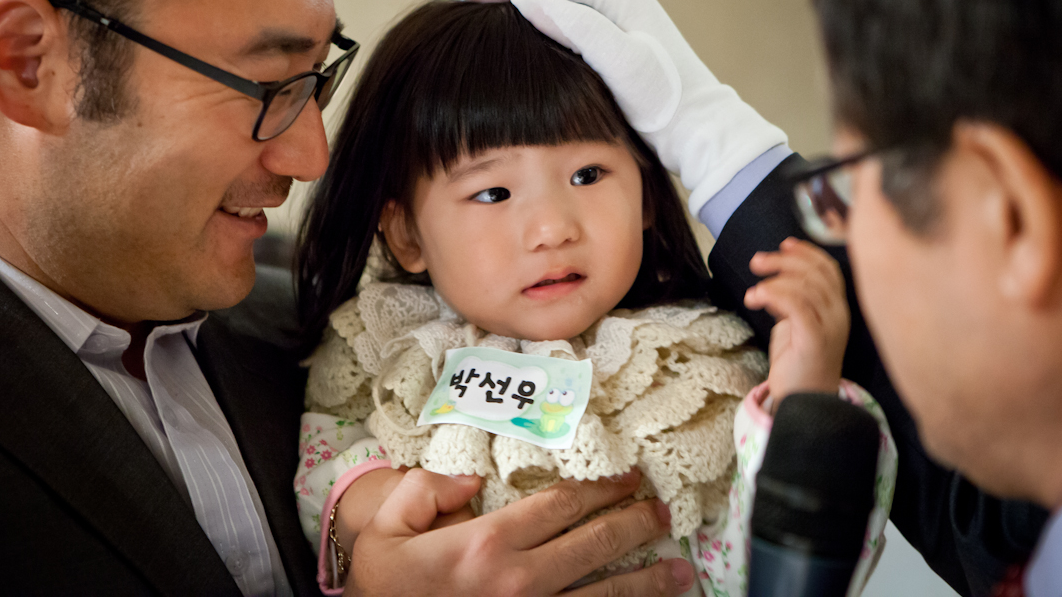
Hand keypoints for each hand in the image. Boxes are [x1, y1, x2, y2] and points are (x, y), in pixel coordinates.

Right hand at [344, 468, 693, 596]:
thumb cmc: (381, 589)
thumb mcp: (385, 530)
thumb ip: (425, 490)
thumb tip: (472, 479)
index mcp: (487, 543)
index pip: (561, 505)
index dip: (602, 488)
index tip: (629, 478)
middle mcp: (519, 582)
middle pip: (594, 544)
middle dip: (635, 524)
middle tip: (662, 512)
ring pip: (605, 595)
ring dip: (648, 580)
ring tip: (679, 569)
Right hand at [458, 0, 786, 216]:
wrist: (701, 135)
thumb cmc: (665, 102)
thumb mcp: (620, 62)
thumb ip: (576, 27)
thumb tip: (526, 0)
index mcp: (621, 1)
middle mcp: (621, 8)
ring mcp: (620, 31)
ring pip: (560, 9)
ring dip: (522, 7)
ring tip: (484, 11)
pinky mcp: (618, 55)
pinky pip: (569, 31)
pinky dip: (539, 29)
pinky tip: (520, 41)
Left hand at [745, 237, 848, 402]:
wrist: (804, 402)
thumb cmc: (798, 364)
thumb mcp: (796, 325)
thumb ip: (793, 302)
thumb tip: (775, 282)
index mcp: (838, 308)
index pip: (829, 269)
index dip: (807, 252)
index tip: (784, 244)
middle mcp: (839, 314)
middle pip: (816, 273)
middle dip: (784, 261)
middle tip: (757, 262)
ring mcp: (831, 327)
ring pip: (806, 287)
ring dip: (774, 280)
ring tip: (753, 292)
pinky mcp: (815, 340)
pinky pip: (798, 306)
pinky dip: (775, 295)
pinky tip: (758, 297)